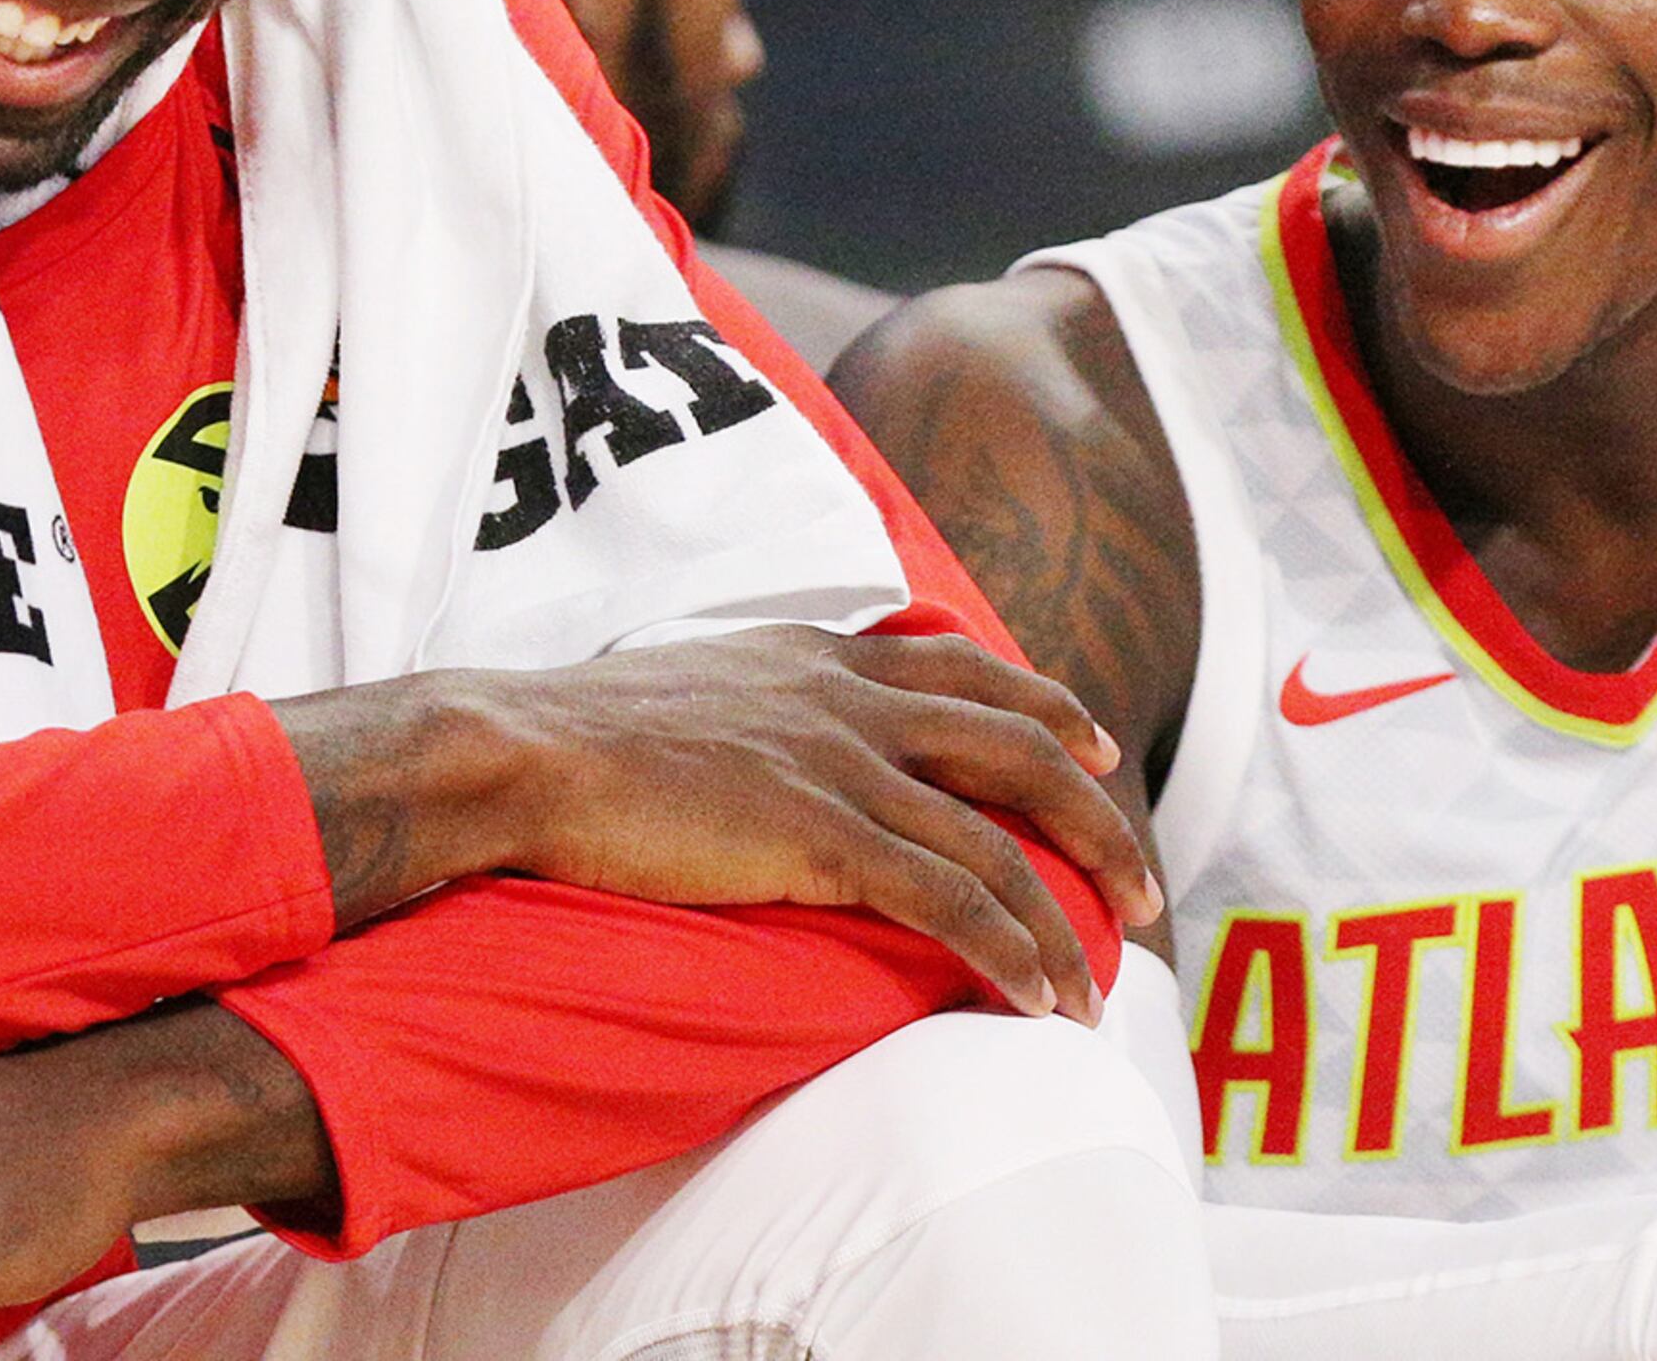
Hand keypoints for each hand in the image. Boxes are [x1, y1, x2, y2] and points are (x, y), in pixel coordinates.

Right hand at [282, 626, 1162, 1022]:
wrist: (514, 753)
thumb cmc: (566, 738)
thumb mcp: (681, 688)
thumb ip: (742, 704)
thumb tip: (746, 742)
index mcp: (815, 657)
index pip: (963, 669)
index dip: (1043, 705)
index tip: (1091, 743)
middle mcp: (848, 699)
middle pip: (1020, 747)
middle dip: (1096, 820)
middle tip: (1142, 886)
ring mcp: (840, 764)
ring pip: (997, 842)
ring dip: (1063, 920)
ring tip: (1095, 992)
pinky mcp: (820, 835)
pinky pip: (947, 902)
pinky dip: (1007, 953)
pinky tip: (1038, 1000)